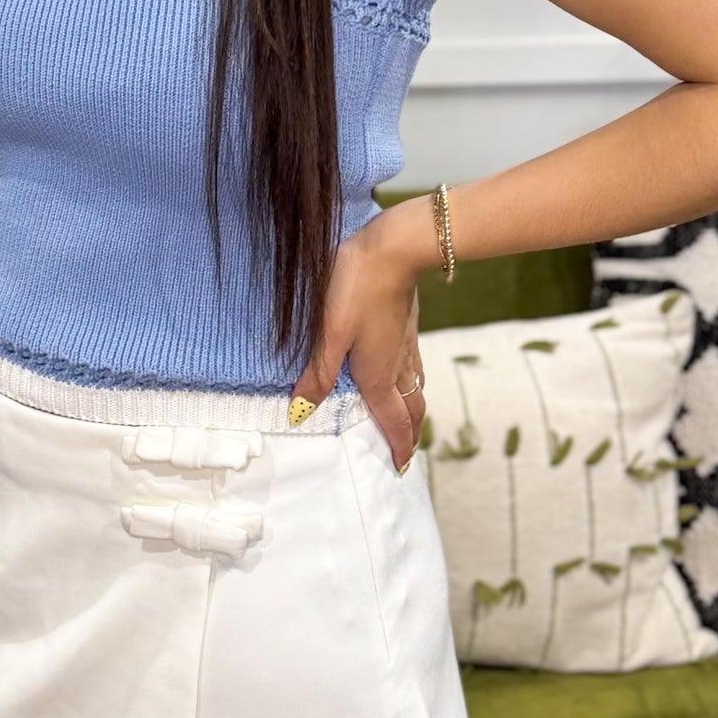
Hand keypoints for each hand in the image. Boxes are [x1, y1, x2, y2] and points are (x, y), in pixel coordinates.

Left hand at [287, 212, 428, 472]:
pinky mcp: (409, 325)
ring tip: (407, 419)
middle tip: (405, 451)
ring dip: (413, 408)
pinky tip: (405, 373)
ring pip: (416, 386)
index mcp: (379, 375)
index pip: (393, 421)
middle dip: (410, 433)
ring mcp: (407, 344)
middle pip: (412, 408)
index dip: (398, 446)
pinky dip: (412, 382)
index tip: (402, 468)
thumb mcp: (330, 333)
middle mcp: (398, 365)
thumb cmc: (357, 289)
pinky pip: (414, 366)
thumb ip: (318, 374)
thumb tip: (301, 413)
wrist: (395, 249)